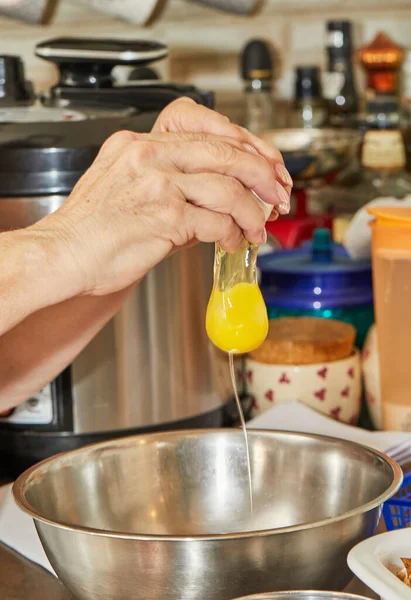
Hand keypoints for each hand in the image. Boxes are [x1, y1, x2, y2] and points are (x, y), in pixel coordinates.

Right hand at [31, 99, 291, 297]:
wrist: (62, 255)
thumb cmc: (92, 229)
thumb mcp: (125, 185)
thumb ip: (171, 182)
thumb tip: (220, 196)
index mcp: (140, 142)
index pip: (208, 129)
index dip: (246, 146)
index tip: (265, 165)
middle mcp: (149, 156)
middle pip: (227, 152)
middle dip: (263, 175)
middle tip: (279, 195)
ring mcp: (158, 185)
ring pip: (229, 188)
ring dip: (252, 212)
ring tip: (257, 229)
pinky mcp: (164, 218)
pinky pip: (217, 221)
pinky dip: (234, 233)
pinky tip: (233, 242)